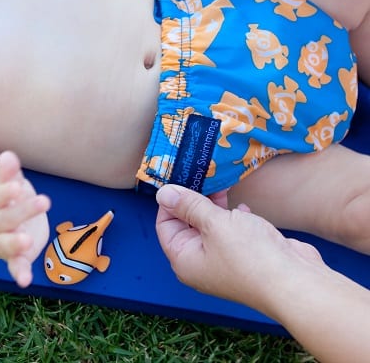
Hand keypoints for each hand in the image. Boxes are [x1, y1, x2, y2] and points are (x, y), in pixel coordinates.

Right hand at [0, 151, 50, 287]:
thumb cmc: (7, 198)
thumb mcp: (9, 183)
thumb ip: (9, 172)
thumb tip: (8, 155)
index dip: (6, 191)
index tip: (17, 185)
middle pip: (7, 218)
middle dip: (24, 211)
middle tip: (44, 201)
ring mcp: (3, 240)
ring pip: (7, 244)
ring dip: (16, 244)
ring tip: (27, 242)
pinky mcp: (15, 256)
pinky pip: (15, 265)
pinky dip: (20, 273)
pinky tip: (25, 281)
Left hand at [155, 184, 322, 312]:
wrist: (297, 284)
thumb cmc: (251, 256)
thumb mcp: (214, 222)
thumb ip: (189, 205)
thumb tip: (163, 193)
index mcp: (184, 259)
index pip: (165, 224)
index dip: (170, 201)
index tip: (179, 177)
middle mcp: (200, 263)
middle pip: (188, 224)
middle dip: (194, 200)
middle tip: (201, 176)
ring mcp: (224, 261)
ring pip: (212, 226)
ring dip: (216, 207)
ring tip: (222, 187)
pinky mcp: (246, 257)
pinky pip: (233, 233)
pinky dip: (235, 219)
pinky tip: (244, 210)